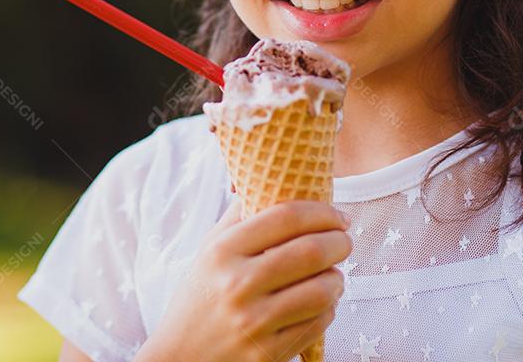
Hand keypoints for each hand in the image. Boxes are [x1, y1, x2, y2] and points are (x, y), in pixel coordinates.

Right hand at [148, 197, 351, 361]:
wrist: (179, 359)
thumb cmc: (199, 298)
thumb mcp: (209, 252)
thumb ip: (239, 216)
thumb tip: (274, 178)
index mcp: (222, 252)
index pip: (286, 217)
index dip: (322, 211)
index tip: (337, 215)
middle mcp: (237, 285)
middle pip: (310, 251)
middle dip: (339, 242)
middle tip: (344, 241)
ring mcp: (253, 323)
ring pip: (322, 290)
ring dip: (338, 279)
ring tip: (334, 275)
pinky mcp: (268, 354)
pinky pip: (318, 324)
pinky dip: (328, 309)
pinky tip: (321, 304)